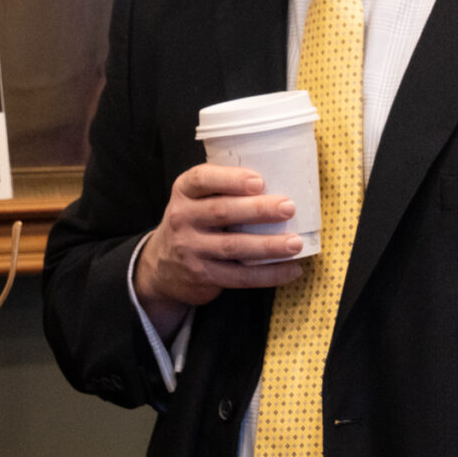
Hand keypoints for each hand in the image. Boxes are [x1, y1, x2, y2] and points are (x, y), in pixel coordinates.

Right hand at [133, 163, 306, 337]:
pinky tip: (291, 269)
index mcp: (184, 191)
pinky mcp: (203, 275)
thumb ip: (222, 189)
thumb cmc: (194, 222)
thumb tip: (280, 181)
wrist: (162, 266)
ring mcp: (191, 249)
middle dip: (258, 210)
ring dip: (268, 245)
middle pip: (222, 212)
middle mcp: (183, 218)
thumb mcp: (195, 199)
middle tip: (288, 207)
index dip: (231, 179)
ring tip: (295, 242)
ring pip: (233, 246)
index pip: (202, 179)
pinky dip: (268, 274)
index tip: (259, 181)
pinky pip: (240, 277)